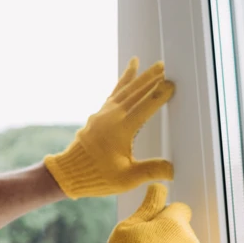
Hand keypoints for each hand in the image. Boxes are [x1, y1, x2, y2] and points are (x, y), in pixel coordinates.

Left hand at [44, 58, 174, 197]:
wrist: (70, 172)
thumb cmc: (98, 176)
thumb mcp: (127, 178)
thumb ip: (151, 171)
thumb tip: (174, 171)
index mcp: (121, 129)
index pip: (145, 107)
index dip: (159, 95)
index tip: (171, 84)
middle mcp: (111, 116)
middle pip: (135, 92)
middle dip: (151, 79)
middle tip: (166, 67)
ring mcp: (104, 113)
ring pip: (125, 90)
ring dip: (140, 77)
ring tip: (153, 65)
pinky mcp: (100, 114)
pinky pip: (115, 93)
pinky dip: (124, 81)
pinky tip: (131, 69)